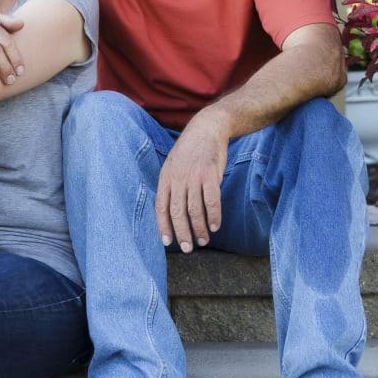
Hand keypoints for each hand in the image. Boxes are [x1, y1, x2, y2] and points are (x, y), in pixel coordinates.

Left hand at [155, 110, 229, 252]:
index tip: (168, 242)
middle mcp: (177, 179)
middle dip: (182, 233)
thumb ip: (170, 186)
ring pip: (195, 210)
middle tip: (188, 248)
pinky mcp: (210, 175)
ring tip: (203, 240)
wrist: (207, 129)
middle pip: (178, 213)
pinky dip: (214, 216)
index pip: (161, 207)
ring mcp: (194, 177)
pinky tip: (215, 226)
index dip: (163, 226)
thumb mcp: (172, 166)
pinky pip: (212, 201)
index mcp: (165, 178)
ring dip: (200, 228)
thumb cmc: (189, 151)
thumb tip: (169, 211)